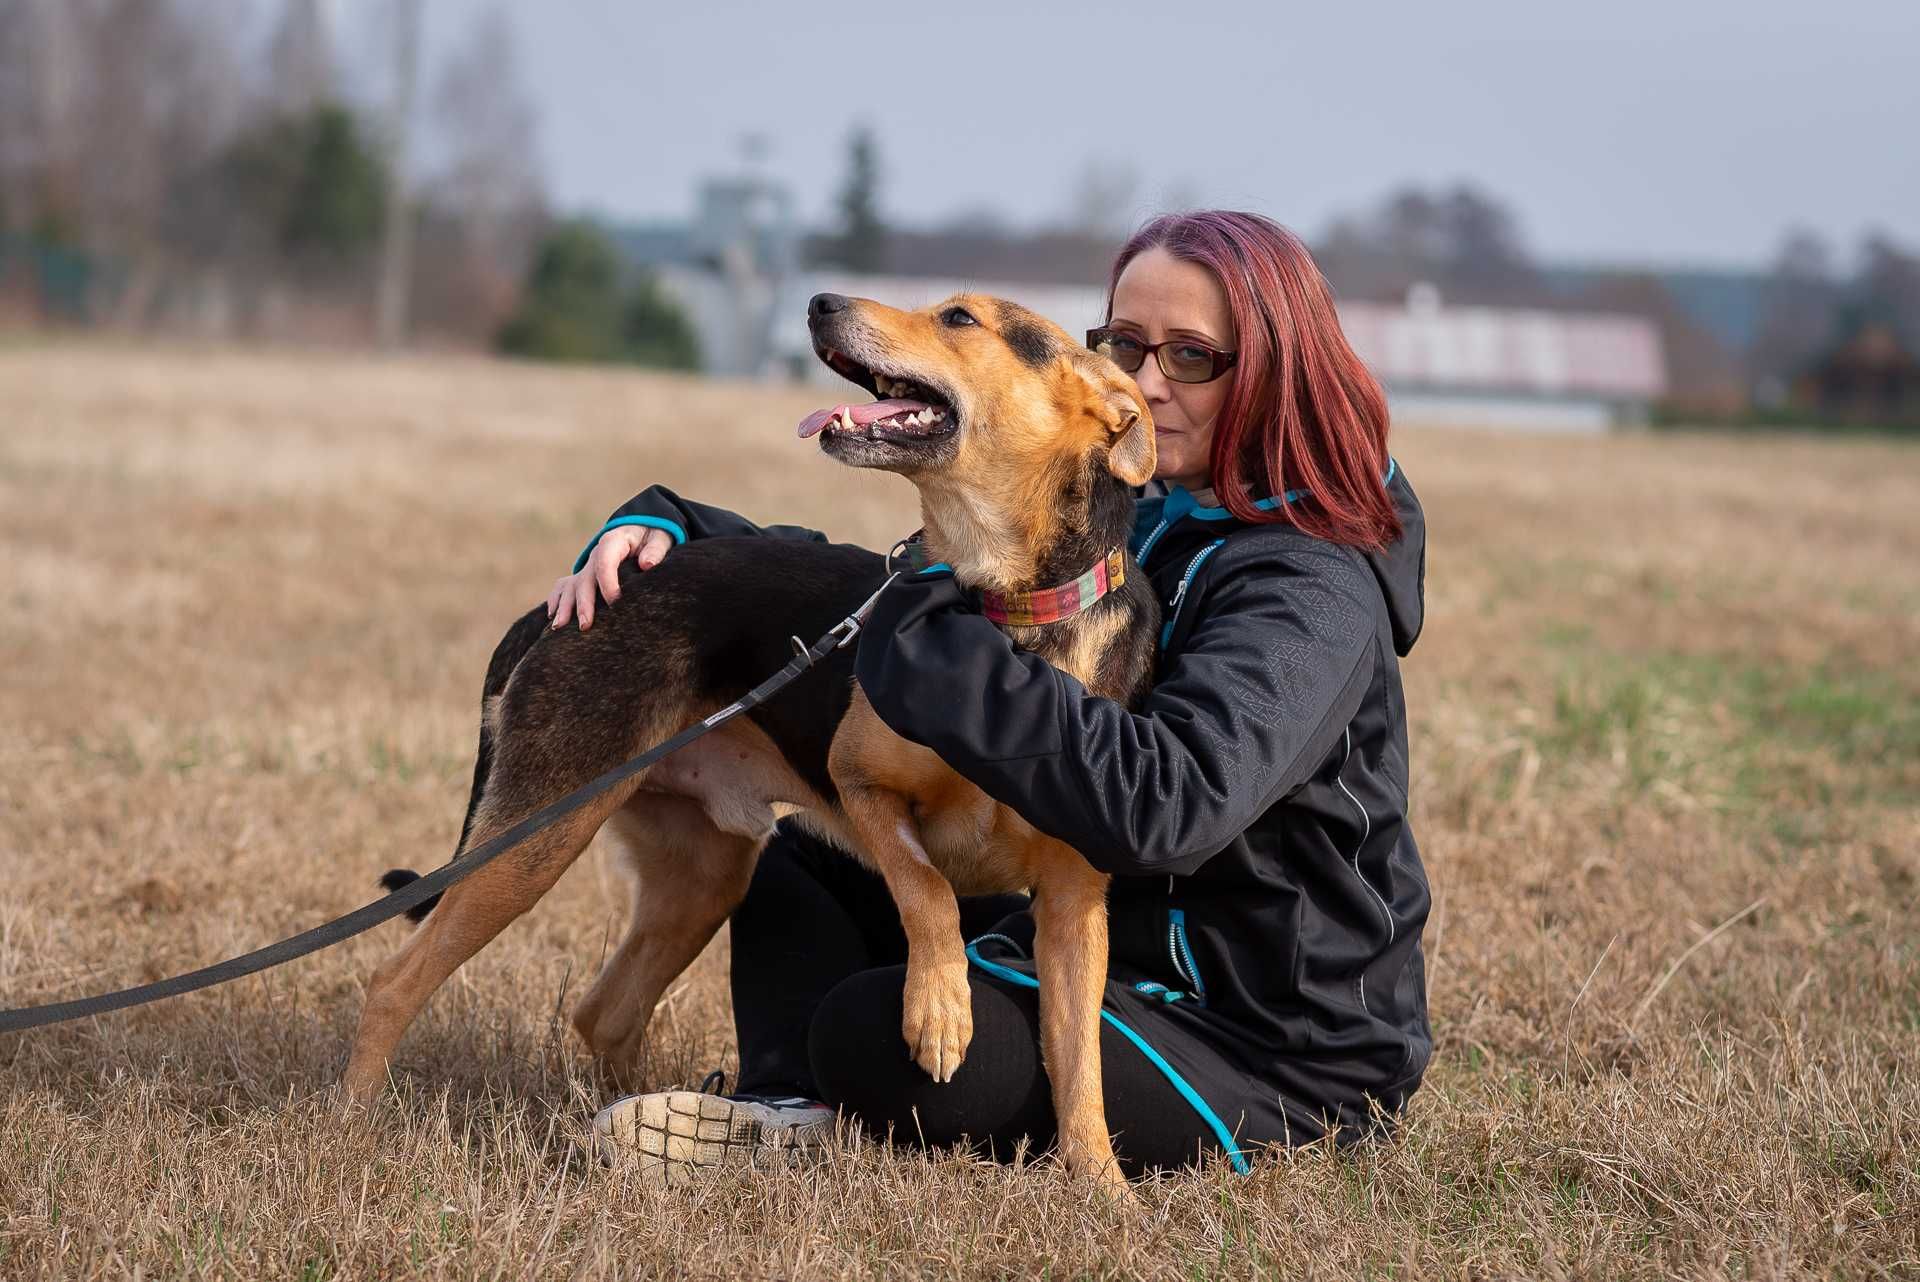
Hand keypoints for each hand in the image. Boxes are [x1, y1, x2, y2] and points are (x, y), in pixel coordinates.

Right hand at [545, 525, 674, 629]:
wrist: (642, 533)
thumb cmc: (652, 538)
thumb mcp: (659, 539)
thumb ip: (655, 550)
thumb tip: (646, 564)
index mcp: (613, 542)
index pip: (604, 561)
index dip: (608, 582)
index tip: (616, 602)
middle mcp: (595, 555)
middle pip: (584, 579)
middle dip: (583, 603)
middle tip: (585, 625)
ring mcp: (588, 567)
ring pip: (570, 586)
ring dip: (564, 606)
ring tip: (559, 628)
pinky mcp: (585, 576)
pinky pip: (564, 587)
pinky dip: (556, 600)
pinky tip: (552, 618)